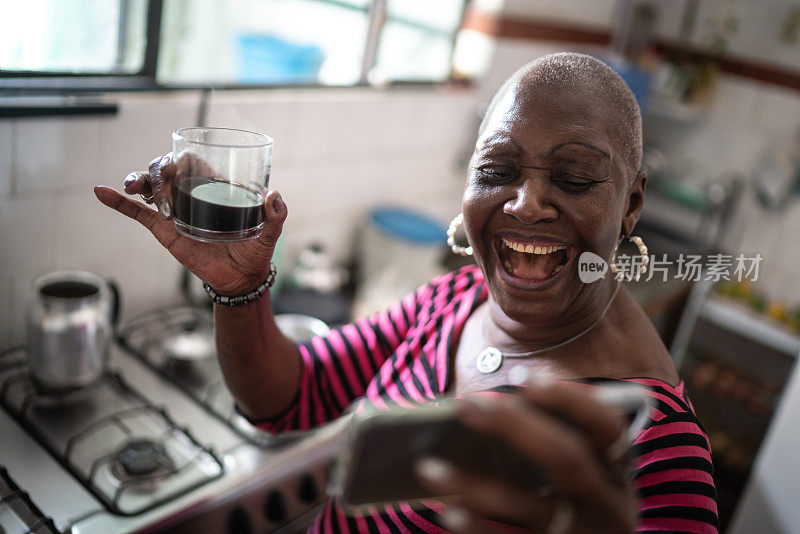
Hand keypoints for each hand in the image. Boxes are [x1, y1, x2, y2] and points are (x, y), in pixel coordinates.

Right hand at [94, 153, 286, 293]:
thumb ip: (276, 216)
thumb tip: (274, 196)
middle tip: (161, 177)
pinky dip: (118, 203)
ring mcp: (175, 211)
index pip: (193, 161)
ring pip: (150, 187)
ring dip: (138, 180)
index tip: (178, 163)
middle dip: (158, 167)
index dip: (182, 157)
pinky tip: (100, 192)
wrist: (241, 279)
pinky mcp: (163, 231)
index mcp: (214, 188)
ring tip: (133, 186)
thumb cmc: (255, 251)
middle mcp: (191, 194)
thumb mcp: (269, 234)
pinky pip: (137, 214)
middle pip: (166, 170)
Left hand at [416, 381, 636, 533]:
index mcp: (618, 474)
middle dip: (515, 426)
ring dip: (477, 484)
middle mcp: (610, 507)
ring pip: (533, 508)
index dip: (571, 400)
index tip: (527, 379)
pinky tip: (448, 513)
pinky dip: (479, 529)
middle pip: (566, 459)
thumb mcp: (581, 482)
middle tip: (465, 404)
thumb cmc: (571, 510)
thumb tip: (483, 411)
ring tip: (427, 465)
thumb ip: (550, 446)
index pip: (606, 428)